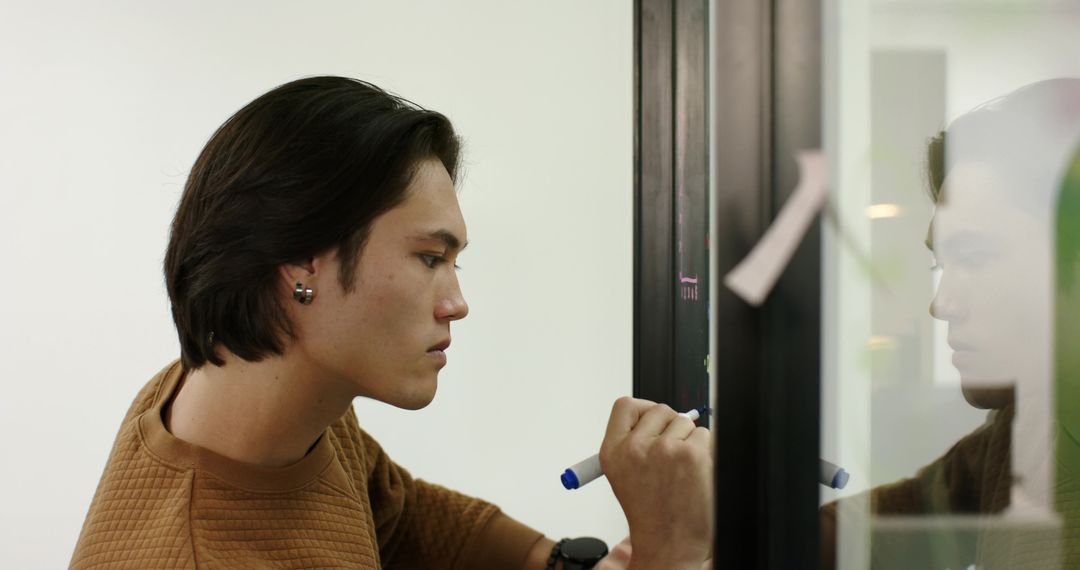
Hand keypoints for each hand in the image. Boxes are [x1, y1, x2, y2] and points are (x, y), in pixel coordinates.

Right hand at [599, 398, 712, 569]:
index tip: (653, 421)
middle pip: (660, 410)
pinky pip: (704, 435)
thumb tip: (660, 415)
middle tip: (672, 454)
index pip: (625, 406)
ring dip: (689, 440)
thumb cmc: (651, 512)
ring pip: (685, 422)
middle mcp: (635, 447)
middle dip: (671, 426)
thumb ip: (633, 441)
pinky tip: (696, 473)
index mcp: (613, 451)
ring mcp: (664, 449)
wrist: (670, 543)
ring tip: (682, 470)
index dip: (643, 410)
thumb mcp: (623, 474)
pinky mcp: (691, 455)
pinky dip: (705, 450)